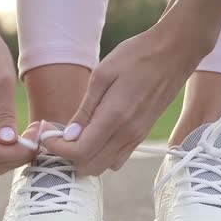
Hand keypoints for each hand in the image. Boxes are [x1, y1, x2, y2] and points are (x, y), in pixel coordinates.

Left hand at [43, 0, 220, 174]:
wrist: (174, 53)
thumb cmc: (136, 56)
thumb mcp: (102, 75)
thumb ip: (85, 110)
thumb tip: (69, 136)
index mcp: (114, 117)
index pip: (79, 152)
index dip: (57, 149)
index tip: (47, 133)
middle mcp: (127, 134)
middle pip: (90, 167)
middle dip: (68, 157)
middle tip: (58, 136)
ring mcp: (137, 137)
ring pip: (104, 167)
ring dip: (85, 158)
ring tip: (75, 136)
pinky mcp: (142, 135)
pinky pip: (117, 158)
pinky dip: (100, 155)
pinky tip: (94, 135)